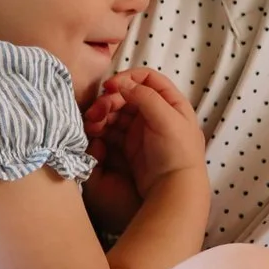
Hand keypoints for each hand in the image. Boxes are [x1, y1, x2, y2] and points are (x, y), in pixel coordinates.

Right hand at [88, 68, 206, 204]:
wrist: (174, 189)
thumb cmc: (177, 152)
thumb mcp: (166, 119)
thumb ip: (145, 97)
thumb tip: (121, 83)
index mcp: (170, 102)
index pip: (147, 79)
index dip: (127, 79)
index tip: (109, 87)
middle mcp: (156, 113)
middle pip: (127, 96)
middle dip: (109, 101)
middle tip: (95, 112)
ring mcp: (142, 130)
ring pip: (117, 113)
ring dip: (102, 115)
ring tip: (91, 125)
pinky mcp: (130, 146)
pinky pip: (112, 131)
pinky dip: (102, 130)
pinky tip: (94, 133)